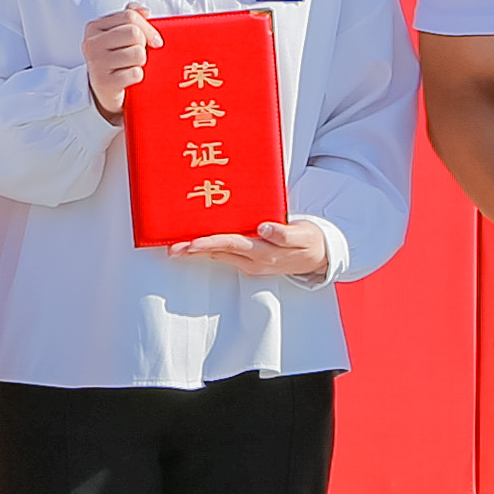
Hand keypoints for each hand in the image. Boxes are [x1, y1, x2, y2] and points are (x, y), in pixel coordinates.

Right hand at [84, 8, 155, 120]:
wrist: (104, 90)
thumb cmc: (115, 58)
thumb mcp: (118, 34)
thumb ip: (131, 17)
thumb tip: (145, 11)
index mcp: (94, 27)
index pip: (129, 16)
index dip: (148, 27)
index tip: (155, 40)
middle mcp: (92, 44)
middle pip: (134, 33)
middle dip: (144, 45)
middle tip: (140, 54)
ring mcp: (96, 64)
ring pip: (138, 53)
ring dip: (141, 61)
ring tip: (132, 65)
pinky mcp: (105, 83)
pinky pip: (136, 73)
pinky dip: (138, 76)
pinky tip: (130, 78)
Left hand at [172, 212, 335, 282]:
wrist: (322, 256)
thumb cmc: (311, 241)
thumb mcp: (303, 236)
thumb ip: (284, 234)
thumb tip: (263, 229)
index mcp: (265, 254)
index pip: (231, 245)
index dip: (210, 243)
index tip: (191, 242)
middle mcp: (254, 262)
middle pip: (219, 253)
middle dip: (194, 250)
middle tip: (172, 248)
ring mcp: (252, 264)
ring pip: (220, 256)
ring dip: (198, 252)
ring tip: (177, 247)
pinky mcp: (252, 261)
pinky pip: (227, 255)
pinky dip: (211, 249)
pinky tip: (197, 244)